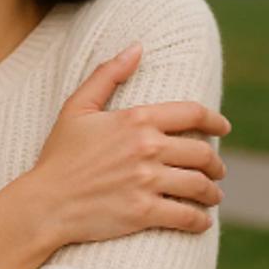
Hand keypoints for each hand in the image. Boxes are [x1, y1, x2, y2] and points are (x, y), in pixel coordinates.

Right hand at [28, 42, 230, 246]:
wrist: (45, 202)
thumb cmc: (60, 155)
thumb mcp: (77, 108)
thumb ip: (108, 74)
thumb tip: (137, 47)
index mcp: (136, 119)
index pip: (192, 114)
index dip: (214, 120)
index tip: (224, 128)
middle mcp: (147, 148)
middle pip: (202, 153)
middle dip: (215, 163)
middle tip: (217, 170)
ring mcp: (146, 181)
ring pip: (199, 186)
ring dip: (212, 192)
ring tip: (213, 195)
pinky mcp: (144, 212)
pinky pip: (187, 217)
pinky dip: (200, 221)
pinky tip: (201, 221)